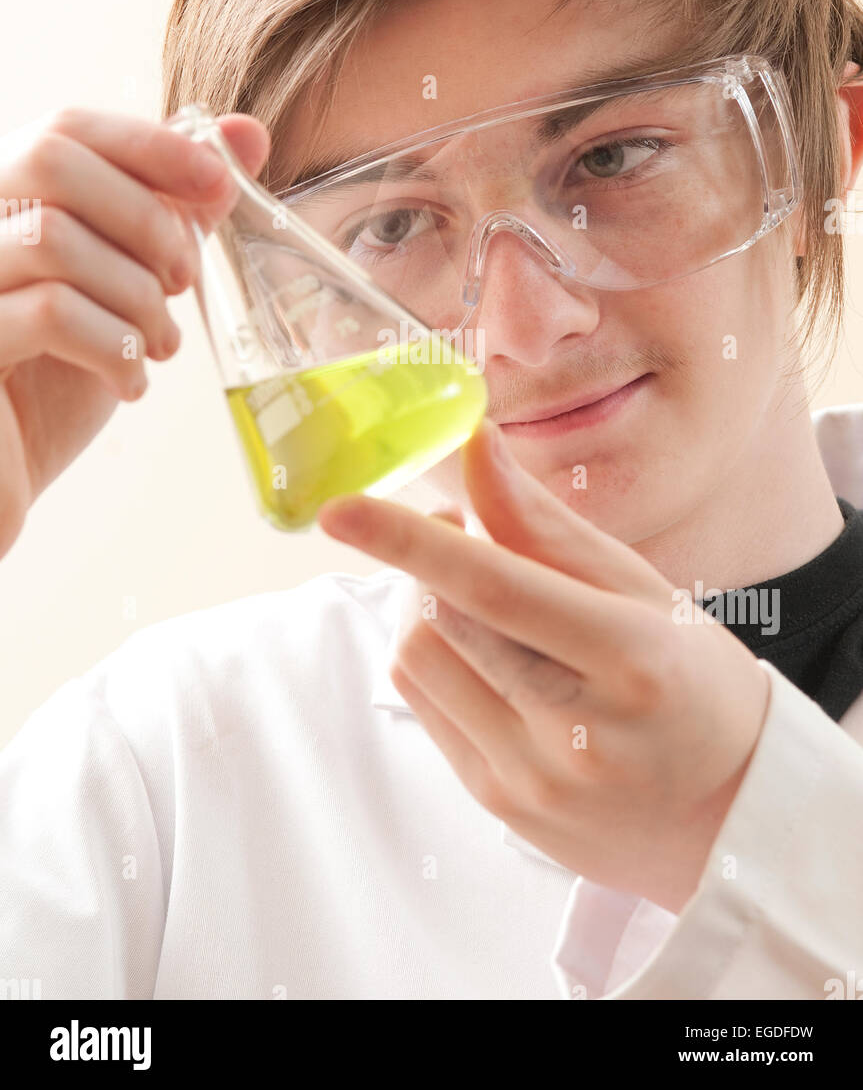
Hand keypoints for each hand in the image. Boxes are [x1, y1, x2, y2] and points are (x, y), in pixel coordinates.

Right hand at [0, 107, 269, 557]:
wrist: (2, 481)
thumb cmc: (53, 385)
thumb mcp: (121, 289)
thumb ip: (171, 213)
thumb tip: (244, 134)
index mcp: (1, 204)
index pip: (66, 128)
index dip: (150, 145)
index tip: (219, 183)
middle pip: (51, 159)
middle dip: (144, 215)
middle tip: (184, 280)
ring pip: (53, 235)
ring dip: (135, 293)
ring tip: (159, 345)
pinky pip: (50, 313)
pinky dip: (113, 347)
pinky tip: (130, 383)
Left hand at [318, 418, 770, 913]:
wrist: (730, 818)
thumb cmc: (694, 683)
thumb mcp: (645, 592)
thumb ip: (548, 525)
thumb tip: (474, 448)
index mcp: (632, 658)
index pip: (496, 588)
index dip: (411, 542)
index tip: (342, 509)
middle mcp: (578, 730)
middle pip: (444, 619)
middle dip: (431, 560)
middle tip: (463, 532)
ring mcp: (532, 778)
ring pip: (419, 661)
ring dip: (429, 609)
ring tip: (480, 601)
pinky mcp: (498, 803)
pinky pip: (425, 706)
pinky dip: (439, 659)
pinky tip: (486, 656)